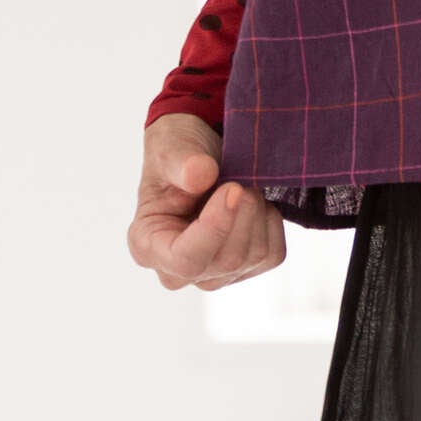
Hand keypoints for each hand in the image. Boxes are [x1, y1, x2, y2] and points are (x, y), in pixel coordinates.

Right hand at [127, 112, 285, 291]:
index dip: (215, 228)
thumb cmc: (179, 153)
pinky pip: (272, 253)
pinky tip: (255, 203)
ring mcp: (213, 273)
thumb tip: (200, 176)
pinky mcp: (244, 268)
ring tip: (243, 186)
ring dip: (258, 212)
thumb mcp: (172, 148)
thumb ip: (181, 163)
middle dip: (243, 212)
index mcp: (148, 246)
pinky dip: (271, 222)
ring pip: (253, 256)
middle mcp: (178, 271)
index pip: (186, 260)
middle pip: (226, 260)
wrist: (201, 155)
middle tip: (239, 178)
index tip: (233, 189)